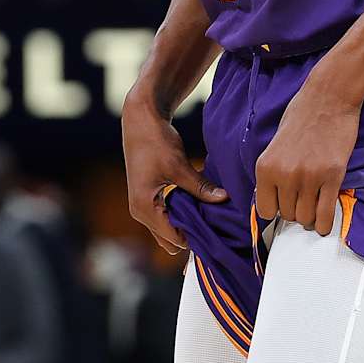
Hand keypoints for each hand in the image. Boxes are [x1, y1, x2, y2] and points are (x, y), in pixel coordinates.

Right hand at [122, 86, 226, 251]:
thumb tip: (224, 199)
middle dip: (190, 234)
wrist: (140, 122)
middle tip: (213, 222)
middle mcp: (139, 212)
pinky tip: (195, 205)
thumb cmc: (155, 142)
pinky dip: (179, 217)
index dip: (196, 237)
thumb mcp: (180, 166)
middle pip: (169, 240)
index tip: (216, 230)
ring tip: (204, 213)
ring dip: (184, 225)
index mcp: (144, 207)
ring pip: (166, 231)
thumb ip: (200, 188)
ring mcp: (141, 207)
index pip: (174, 238)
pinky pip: (164, 219)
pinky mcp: (145, 199)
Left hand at [254, 76, 358, 234]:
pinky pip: (325, 214)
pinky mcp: (332, 176)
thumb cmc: (301, 117)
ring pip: (306, 218)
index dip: (276, 210)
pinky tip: (325, 222)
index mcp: (265, 167)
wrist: (328, 98)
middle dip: (296, 212)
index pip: (265, 210)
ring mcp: (308, 177)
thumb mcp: (275, 146)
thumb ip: (273, 173)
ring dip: (311, 218)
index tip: (285, 206)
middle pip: (288, 215)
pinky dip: (325, 223)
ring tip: (315, 208)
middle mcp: (284, 174)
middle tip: (304, 203)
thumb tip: (273, 200)